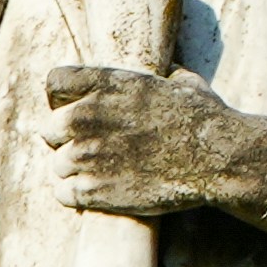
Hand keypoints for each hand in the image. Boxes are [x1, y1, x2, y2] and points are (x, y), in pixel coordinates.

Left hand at [44, 62, 266, 218]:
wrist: (217, 159)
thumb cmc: (204, 118)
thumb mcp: (182, 81)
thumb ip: (161, 75)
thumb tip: (168, 70)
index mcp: (104, 84)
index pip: (55, 83)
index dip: (64, 99)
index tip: (79, 110)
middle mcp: (86, 116)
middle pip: (49, 130)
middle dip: (68, 140)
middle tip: (96, 150)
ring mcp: (86, 154)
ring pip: (58, 165)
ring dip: (76, 171)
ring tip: (106, 174)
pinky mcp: (92, 190)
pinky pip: (63, 193)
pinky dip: (78, 196)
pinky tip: (101, 193)